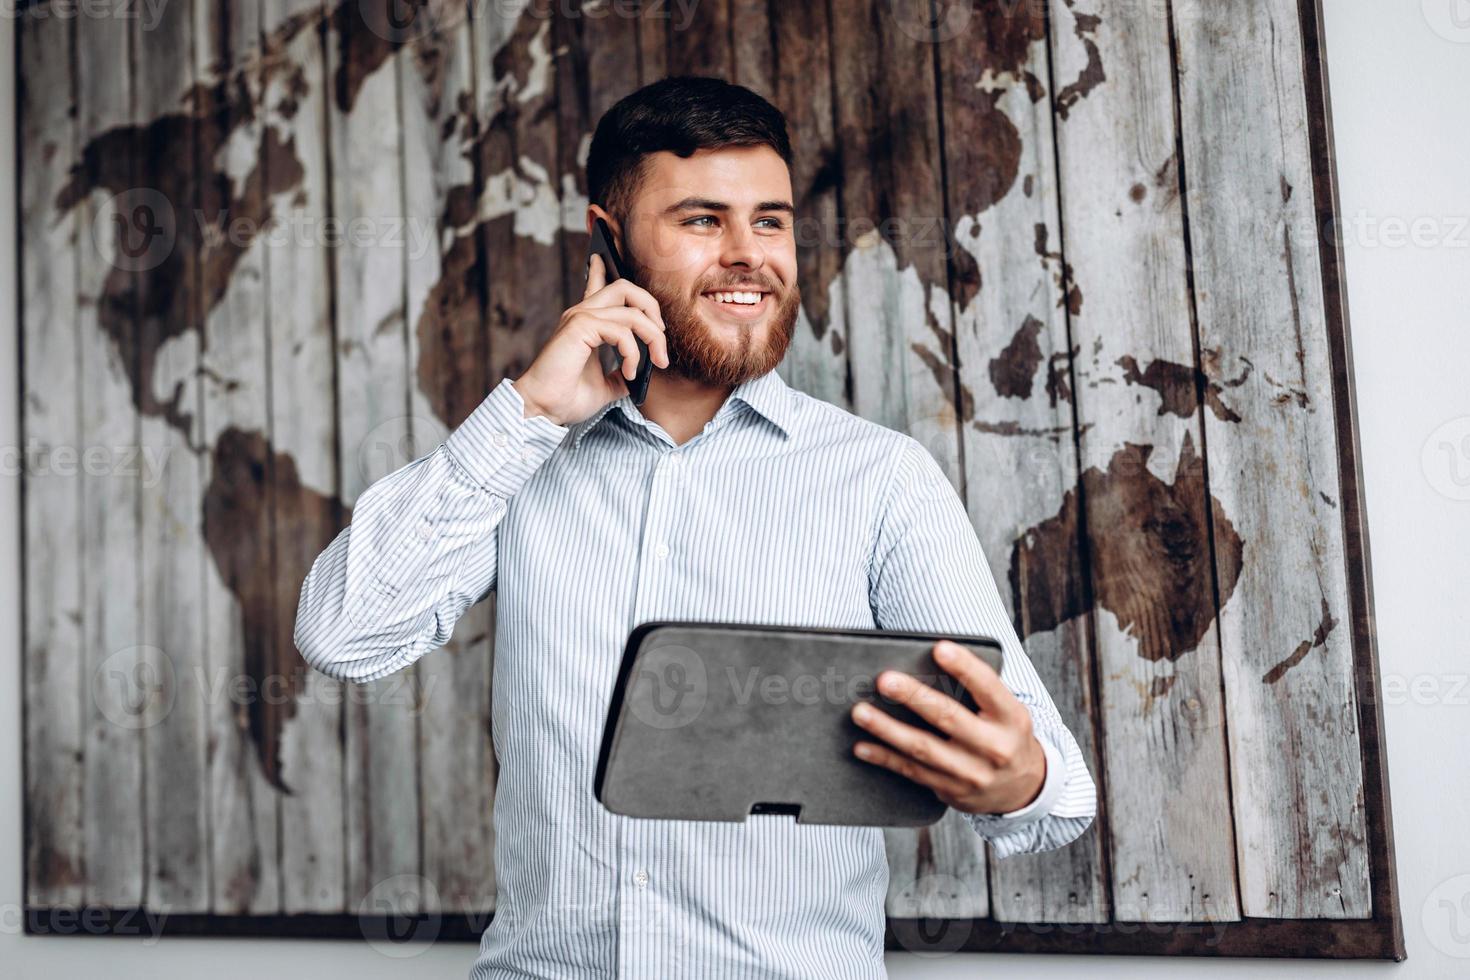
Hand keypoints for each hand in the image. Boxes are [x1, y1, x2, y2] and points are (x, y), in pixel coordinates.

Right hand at [512, 252, 670, 425]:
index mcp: (584, 324)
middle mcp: (582, 314)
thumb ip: (623, 374)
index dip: (601, 270)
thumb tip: (644, 372)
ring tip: (656, 362)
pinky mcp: (580, 327)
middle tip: (661, 337)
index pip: (595, 286)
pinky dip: (634, 352)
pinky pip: (623, 331)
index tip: (601, 258)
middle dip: (652, 308)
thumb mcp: (606, 386)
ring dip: (654, 337)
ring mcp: (580, 317)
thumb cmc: (566, 398)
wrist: (543, 410)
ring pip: (633, 309)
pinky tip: (629, 373)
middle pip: (626, 287)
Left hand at [850, 639, 1046, 815]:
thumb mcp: (1006, 711)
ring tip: (860, 712)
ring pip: (922, 748)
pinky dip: (884, 757)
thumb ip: (978, 691)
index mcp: (1011, 718)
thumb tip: (927, 663)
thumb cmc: (1005, 735)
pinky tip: (862, 746)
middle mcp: (994, 747)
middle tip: (884, 680)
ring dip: (887, 729)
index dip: (964, 667)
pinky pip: (912, 771)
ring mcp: (972, 773)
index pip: (988, 687)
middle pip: (948, 718)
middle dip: (913, 697)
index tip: (939, 648)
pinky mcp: (951, 790)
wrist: (1023, 789)